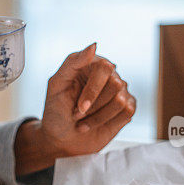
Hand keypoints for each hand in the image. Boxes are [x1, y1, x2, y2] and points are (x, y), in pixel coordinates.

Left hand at [15, 43, 135, 174]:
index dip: (93, 90)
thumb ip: (73, 62)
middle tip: (77, 114)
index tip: (80, 107)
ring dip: (97, 117)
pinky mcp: (127, 108)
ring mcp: (120, 91)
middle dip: (93, 105)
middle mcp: (108, 75)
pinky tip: (93, 124)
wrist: (61, 139)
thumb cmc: (56, 111)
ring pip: (120, 101)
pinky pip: (127, 112)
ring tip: (82, 120)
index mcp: (91, 64)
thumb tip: (94, 45)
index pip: (104, 67)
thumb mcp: (57, 85)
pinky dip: (106, 122)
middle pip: (115, 84)